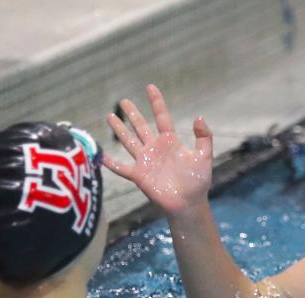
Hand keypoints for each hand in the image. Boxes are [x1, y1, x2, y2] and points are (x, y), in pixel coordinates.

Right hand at [104, 84, 212, 215]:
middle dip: (132, 113)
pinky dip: (111, 163)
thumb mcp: (204, 157)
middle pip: (141, 126)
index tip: (150, 87)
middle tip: (123, 100)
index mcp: (170, 142)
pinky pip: (121, 168)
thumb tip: (199, 117)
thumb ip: (204, 137)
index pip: (161, 117)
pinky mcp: (138, 175)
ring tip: (110, 116)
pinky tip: (100, 156)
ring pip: (129, 141)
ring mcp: (145, 161)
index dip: (156, 102)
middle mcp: (155, 148)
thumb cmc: (197, 182)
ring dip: (119, 130)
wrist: (188, 203)